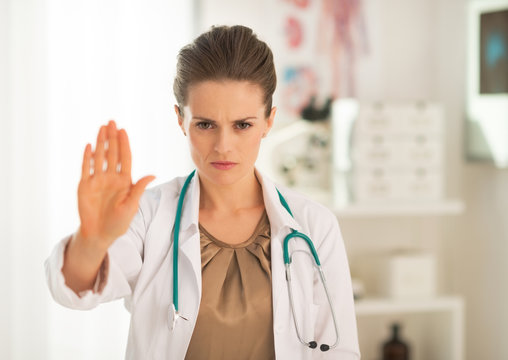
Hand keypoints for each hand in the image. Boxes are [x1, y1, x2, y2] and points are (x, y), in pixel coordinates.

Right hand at [77, 120, 154, 250]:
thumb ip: (139, 189)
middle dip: (112, 137)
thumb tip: (152, 175)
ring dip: (101, 142)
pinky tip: (89, 145)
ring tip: (101, 128)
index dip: (124, 144)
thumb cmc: (118, 223)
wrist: (99, 234)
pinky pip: (86, 168)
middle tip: (111, 121)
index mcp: (124, 181)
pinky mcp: (85, 185)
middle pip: (112, 153)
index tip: (123, 131)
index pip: (125, 158)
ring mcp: (98, 180)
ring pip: (99, 157)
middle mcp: (111, 177)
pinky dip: (87, 157)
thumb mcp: (132, 206)